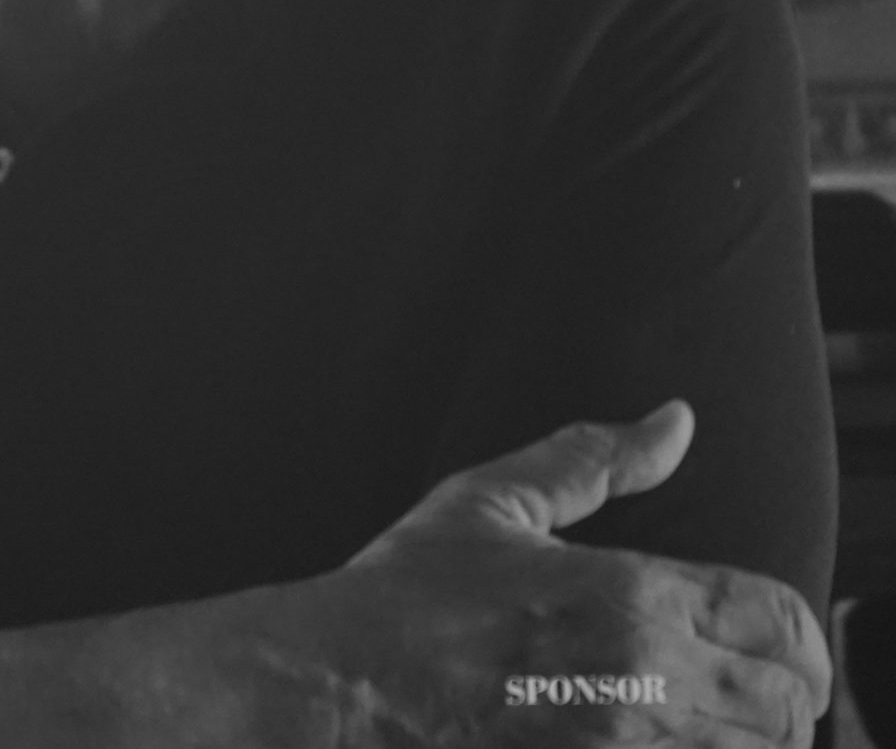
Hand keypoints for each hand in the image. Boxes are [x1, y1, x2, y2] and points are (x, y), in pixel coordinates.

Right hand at [268, 401, 829, 746]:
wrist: (341, 685)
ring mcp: (625, 746)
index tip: (772, 633)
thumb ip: (592, 459)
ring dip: (747, 737)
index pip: (782, 618)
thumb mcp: (491, 503)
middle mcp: (645, 677)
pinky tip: (663, 740)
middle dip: (783, 690)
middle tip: (750, 680)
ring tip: (711, 715)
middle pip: (787, 701)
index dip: (795, 629)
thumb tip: (675, 421)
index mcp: (630, 595)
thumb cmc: (406, 595)